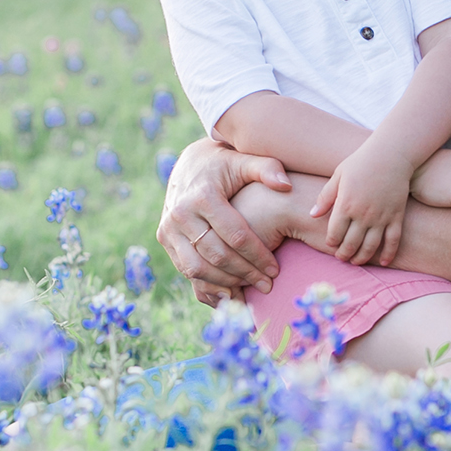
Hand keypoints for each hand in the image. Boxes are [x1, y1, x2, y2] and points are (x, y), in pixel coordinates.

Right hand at [157, 138, 290, 302]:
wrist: (190, 164)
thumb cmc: (225, 165)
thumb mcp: (245, 161)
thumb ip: (267, 168)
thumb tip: (286, 184)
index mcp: (203, 196)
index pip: (236, 236)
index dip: (258, 255)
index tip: (275, 269)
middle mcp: (181, 213)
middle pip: (217, 255)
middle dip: (245, 273)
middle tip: (267, 284)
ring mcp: (168, 227)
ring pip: (197, 269)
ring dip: (226, 283)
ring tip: (250, 287)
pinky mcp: (164, 238)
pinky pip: (185, 269)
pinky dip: (207, 283)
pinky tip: (230, 289)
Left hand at [310, 142, 413, 266]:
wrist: (391, 154)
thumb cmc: (361, 162)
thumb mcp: (338, 175)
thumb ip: (325, 196)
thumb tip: (312, 214)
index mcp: (345, 204)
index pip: (334, 233)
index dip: (331, 242)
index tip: (331, 244)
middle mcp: (363, 214)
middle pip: (351, 244)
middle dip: (344, 254)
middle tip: (341, 257)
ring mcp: (381, 217)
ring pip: (370, 246)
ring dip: (362, 257)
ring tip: (356, 261)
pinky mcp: (396, 216)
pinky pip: (393, 241)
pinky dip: (388, 254)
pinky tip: (382, 262)